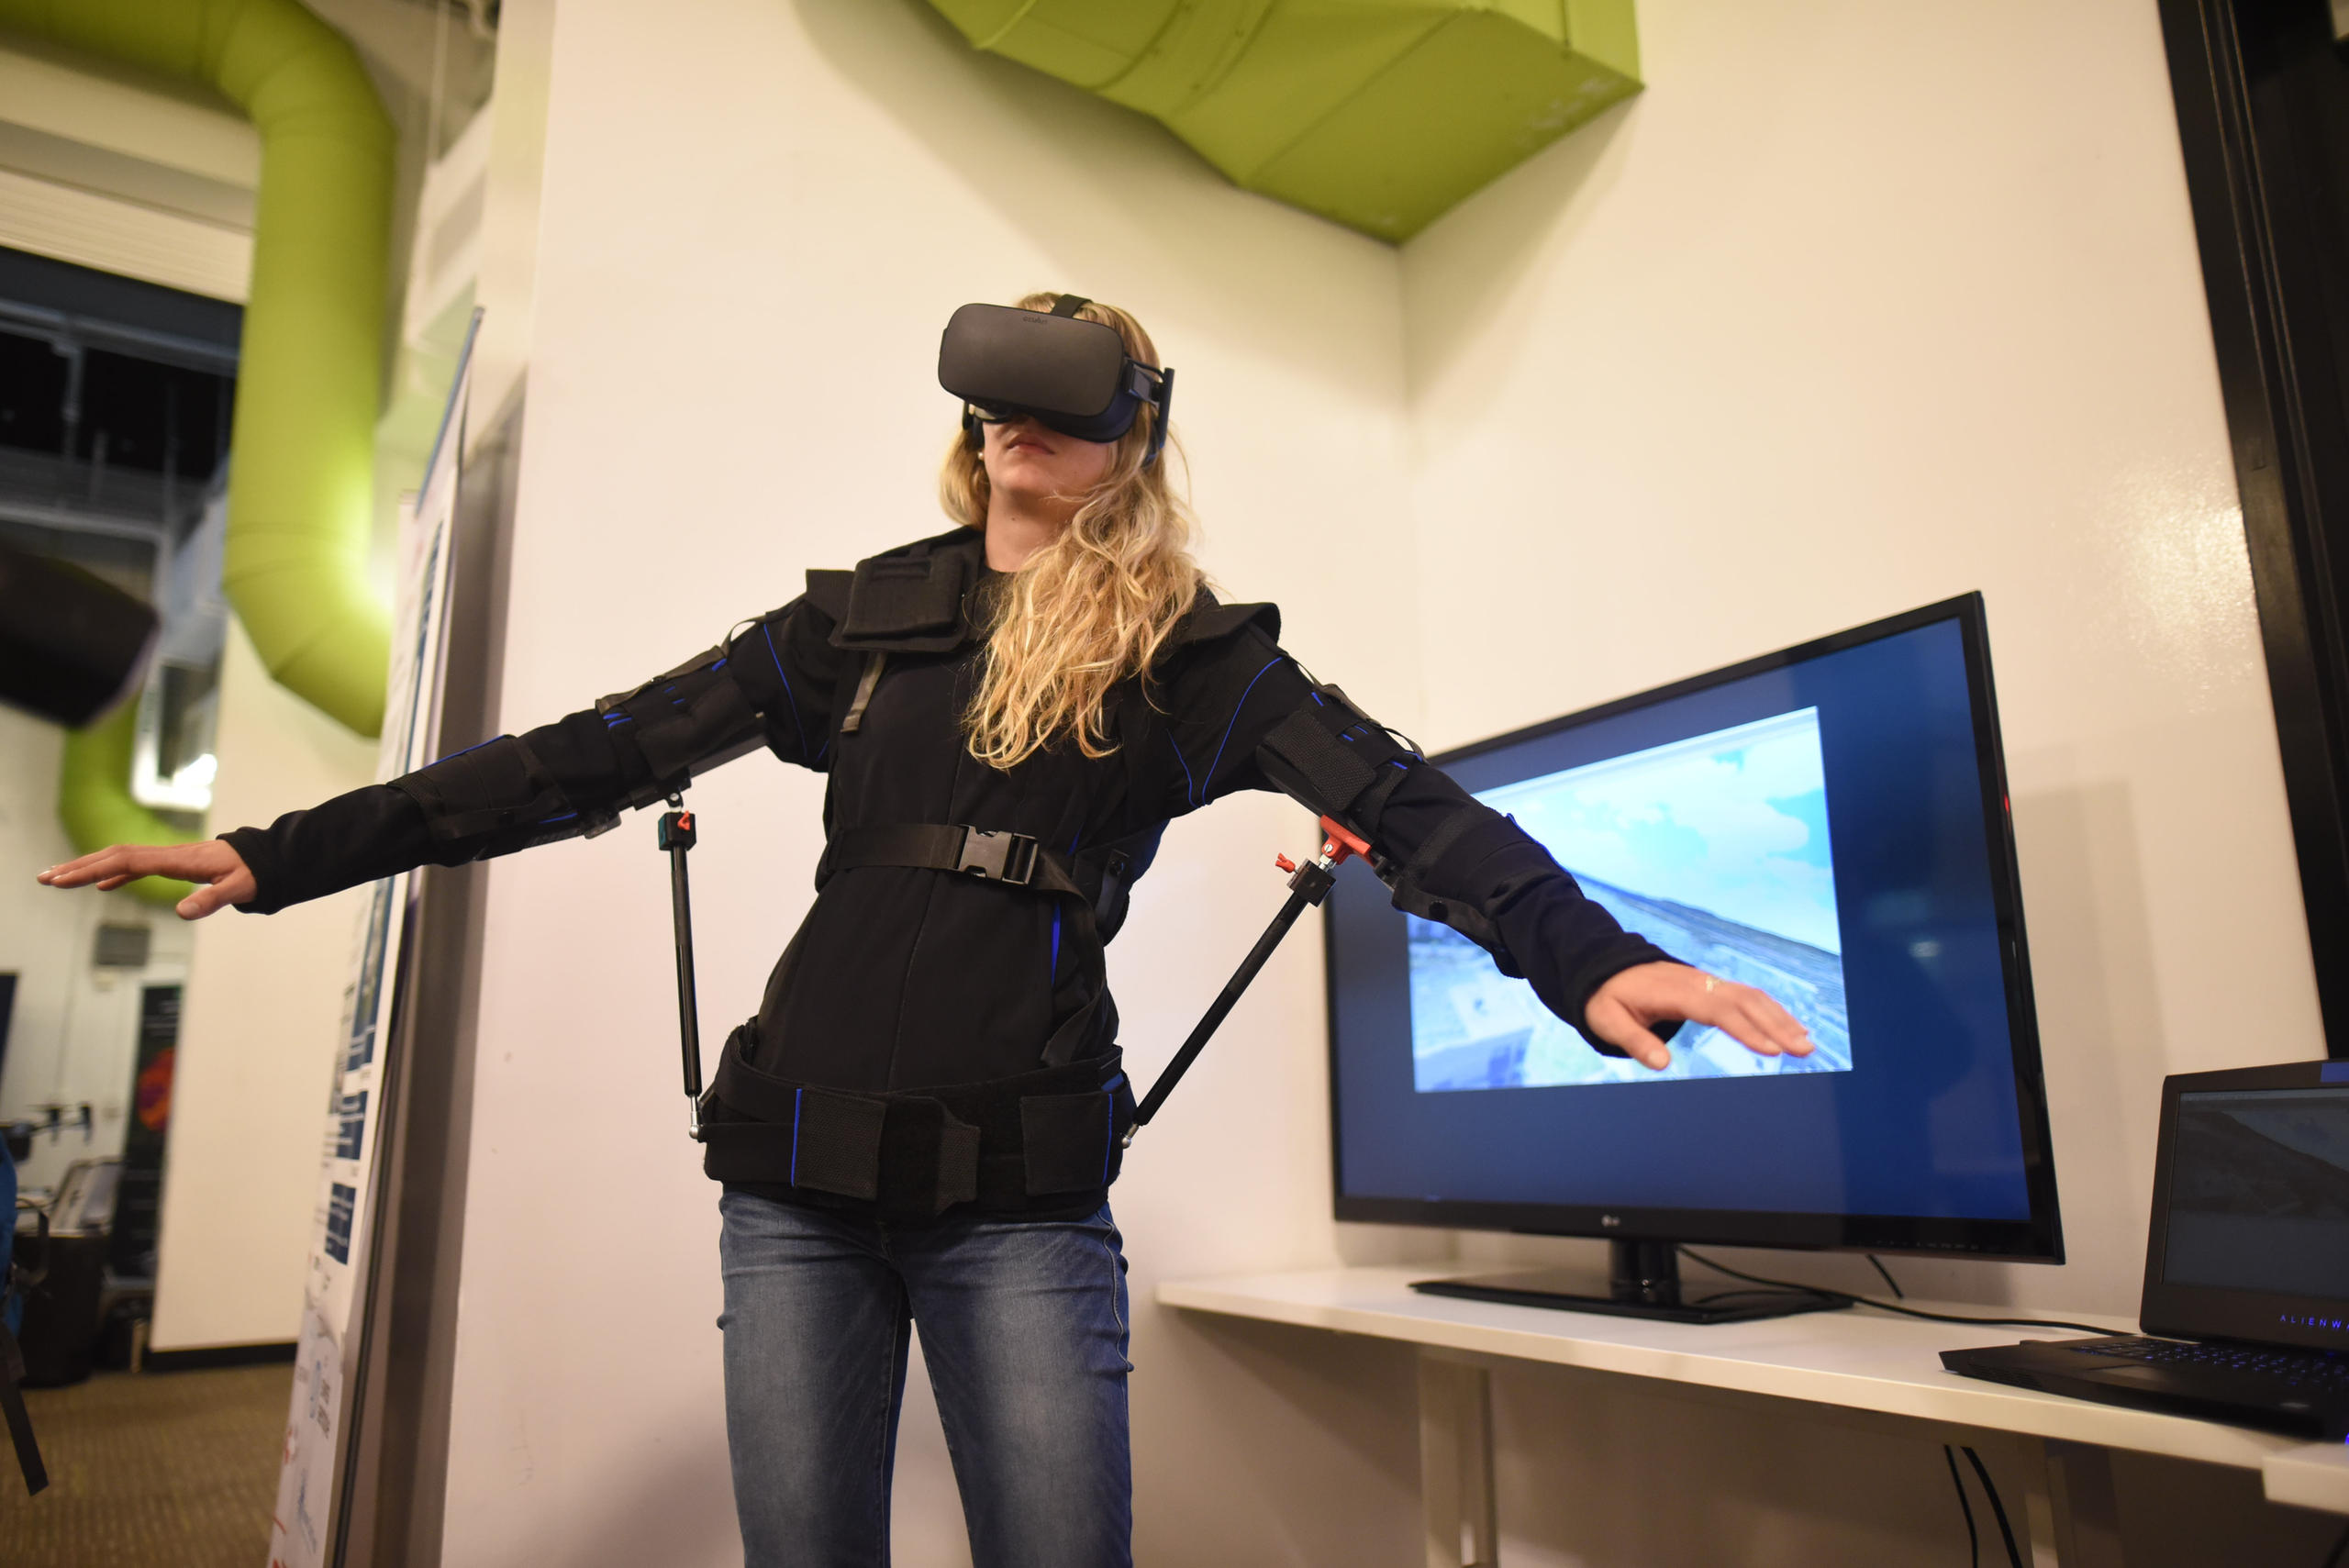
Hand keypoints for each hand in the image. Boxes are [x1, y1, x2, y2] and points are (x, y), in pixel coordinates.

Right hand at [37, 840, 255, 919]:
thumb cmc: (255, 873)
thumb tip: (182, 913)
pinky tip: (103, 885)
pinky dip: (115, 873)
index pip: (125, 861)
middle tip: (43, 878)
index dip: (92, 869)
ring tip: (59, 879)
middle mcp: (168, 855)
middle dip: (78, 866)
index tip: (63, 878)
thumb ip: (211, 900)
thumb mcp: (238, 889)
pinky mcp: (176, 864)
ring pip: (121, 858)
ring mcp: (170, 858)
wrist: (269, 857)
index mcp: (177, 860)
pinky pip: (138, 866)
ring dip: (90, 867)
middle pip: (114, 855)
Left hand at [1585, 962, 1813, 1071]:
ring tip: (1806, 1044)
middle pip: (1744, 1001)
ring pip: (1751, 996)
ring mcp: (1706, 982)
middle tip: (1804, 1050)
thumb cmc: (1607, 998)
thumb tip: (1662, 1064)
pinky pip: (1746, 996)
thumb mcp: (1609, 1021)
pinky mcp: (1711, 986)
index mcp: (1675, 992)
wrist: (1605, 968)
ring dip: (1780, 1018)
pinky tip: (1789, 1028)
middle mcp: (1698, 983)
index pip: (1718, 1010)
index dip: (1746, 1029)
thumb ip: (1634, 1041)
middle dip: (1777, 1025)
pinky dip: (1771, 1011)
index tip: (1771, 1050)